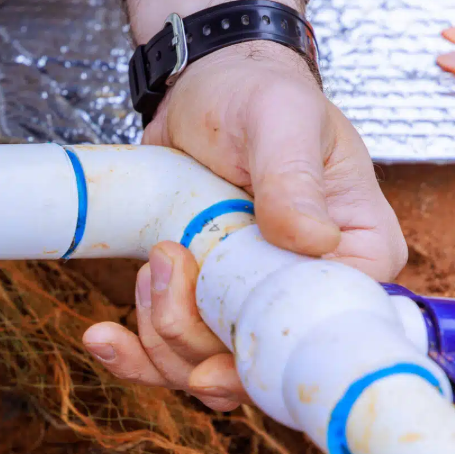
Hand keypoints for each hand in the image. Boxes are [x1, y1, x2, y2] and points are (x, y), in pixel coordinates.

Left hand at [83, 0, 406, 410]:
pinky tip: (100, 336)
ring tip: (145, 264)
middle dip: (193, 336)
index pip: (325, 334)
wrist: (205, 86)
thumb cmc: (257, 94)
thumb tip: (313, 241)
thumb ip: (293, 180)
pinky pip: (168, 352)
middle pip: (255, 365)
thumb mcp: (280, 123)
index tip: (212, 363)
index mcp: (354, 255)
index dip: (266, 359)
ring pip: (205, 367)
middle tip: (164, 258)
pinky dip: (131, 353)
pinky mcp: (202, 301)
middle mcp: (306, 291)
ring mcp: (249, 302)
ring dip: (159, 333)